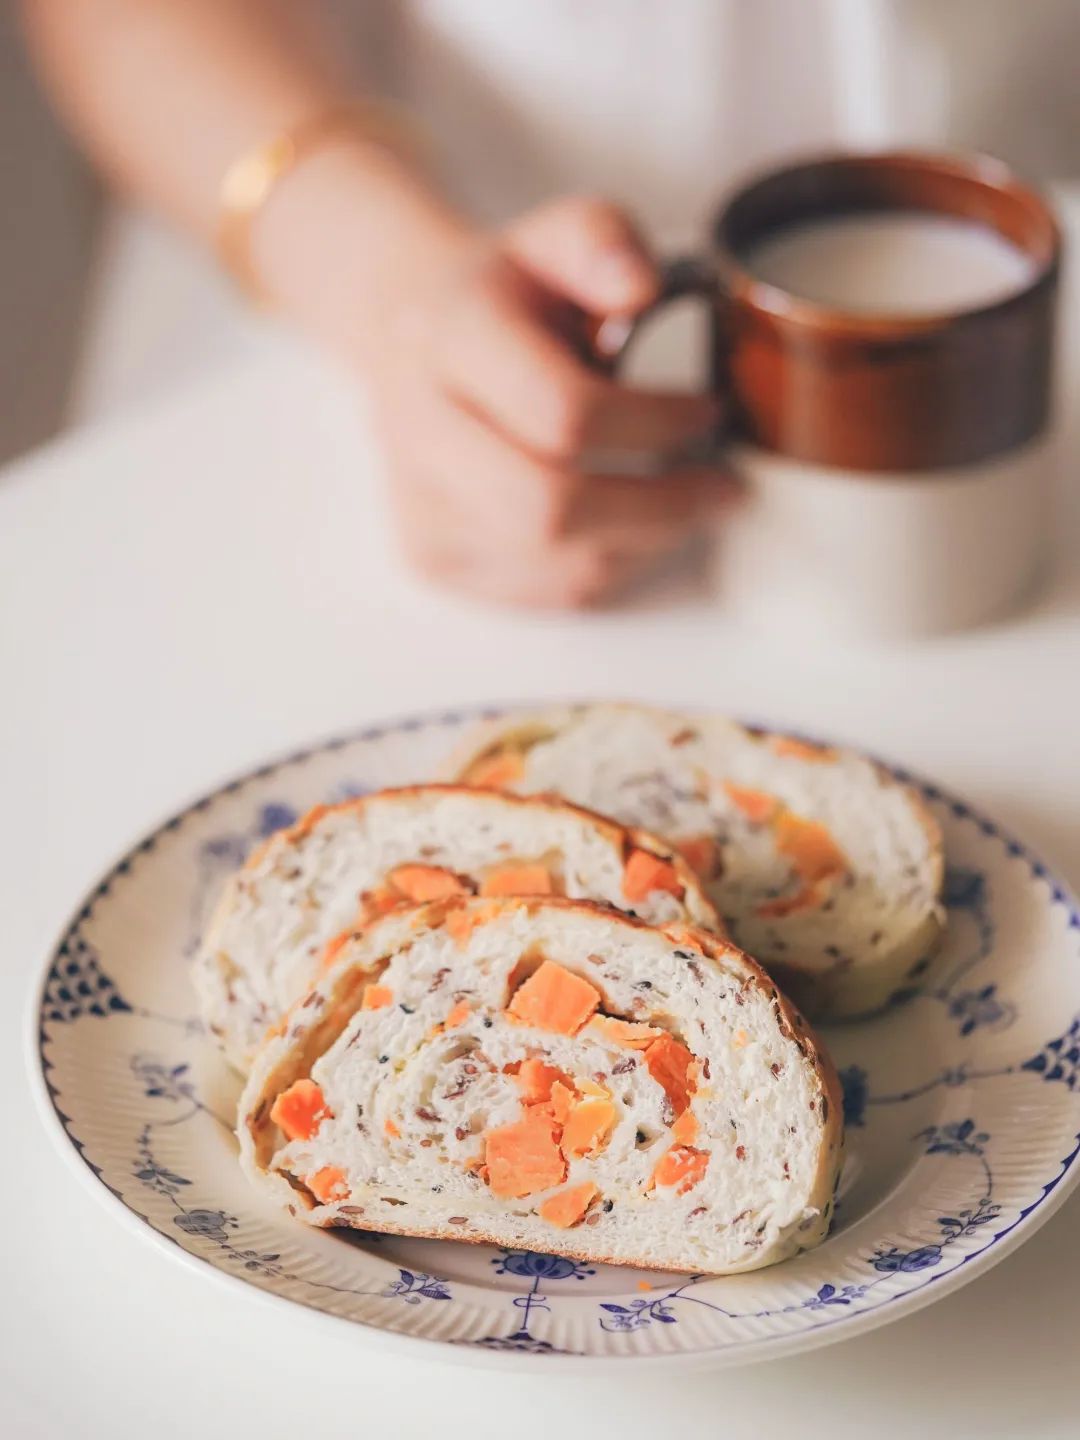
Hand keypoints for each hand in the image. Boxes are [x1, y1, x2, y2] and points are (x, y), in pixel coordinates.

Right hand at [368, 196, 733, 606]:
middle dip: (662, 505)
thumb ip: (603, 240)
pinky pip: (550, 592)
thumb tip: (639, 288)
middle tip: (722, 486)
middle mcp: (418, 430)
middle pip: (553, 509)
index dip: (655, 425)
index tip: (707, 412)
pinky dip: (612, 564)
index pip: (563, 413)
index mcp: (449, 340)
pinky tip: (628, 523)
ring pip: (562, 564)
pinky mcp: (434, 560)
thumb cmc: (507, 297)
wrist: (413, 340)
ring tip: (683, 499)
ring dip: (647, 539)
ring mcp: (420, 507)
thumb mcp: (556, 236)